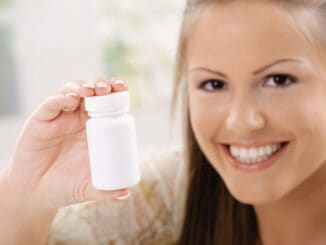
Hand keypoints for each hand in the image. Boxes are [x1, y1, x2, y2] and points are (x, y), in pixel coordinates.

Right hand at [2, 77, 129, 209]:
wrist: (35, 193)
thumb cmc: (65, 187)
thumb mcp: (87, 188)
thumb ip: (105, 191)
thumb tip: (125, 194)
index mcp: (95, 129)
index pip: (108, 104)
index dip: (116, 93)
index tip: (124, 88)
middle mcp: (79, 119)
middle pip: (92, 93)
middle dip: (101, 85)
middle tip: (107, 88)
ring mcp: (60, 117)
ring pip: (72, 91)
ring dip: (82, 86)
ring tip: (90, 90)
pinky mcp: (41, 120)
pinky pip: (51, 104)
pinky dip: (61, 98)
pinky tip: (70, 99)